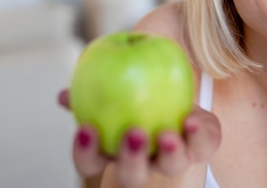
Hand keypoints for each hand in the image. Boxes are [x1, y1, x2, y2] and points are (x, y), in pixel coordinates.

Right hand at [57, 89, 220, 186]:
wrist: (178, 100)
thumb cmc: (138, 97)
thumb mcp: (114, 91)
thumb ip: (90, 93)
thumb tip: (63, 94)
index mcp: (117, 153)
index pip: (92, 162)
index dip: (86, 153)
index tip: (86, 130)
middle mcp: (146, 162)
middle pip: (132, 174)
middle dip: (131, 159)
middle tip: (133, 133)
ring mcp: (175, 158)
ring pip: (171, 165)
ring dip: (169, 152)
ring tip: (166, 134)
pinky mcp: (202, 146)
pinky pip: (203, 145)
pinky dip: (199, 134)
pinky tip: (193, 120)